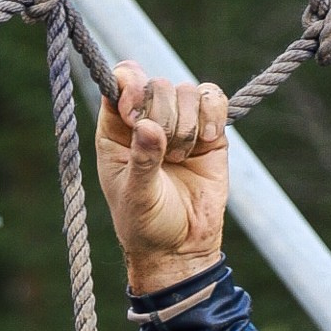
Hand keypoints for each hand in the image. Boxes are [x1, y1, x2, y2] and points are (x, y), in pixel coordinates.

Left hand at [94, 63, 228, 295]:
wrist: (183, 247)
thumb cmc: (147, 226)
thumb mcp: (136, 197)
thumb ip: (141, 161)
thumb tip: (148, 126)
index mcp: (116, 131)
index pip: (120, 82)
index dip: (131, 86)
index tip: (135, 112)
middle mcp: (146, 118)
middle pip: (157, 83)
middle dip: (164, 117)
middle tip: (164, 156)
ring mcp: (178, 120)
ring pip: (186, 89)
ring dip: (186, 127)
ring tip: (180, 160)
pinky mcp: (208, 127)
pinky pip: (213, 96)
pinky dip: (212, 115)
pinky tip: (207, 142)